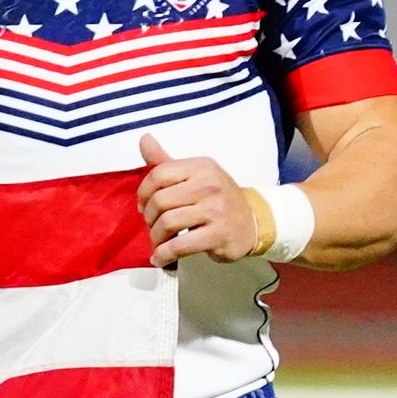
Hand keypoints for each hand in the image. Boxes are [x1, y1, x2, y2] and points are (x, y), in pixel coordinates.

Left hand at [137, 133, 260, 265]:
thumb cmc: (215, 199)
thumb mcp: (194, 176)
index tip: (144, 207)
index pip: (158, 174)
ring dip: (156, 238)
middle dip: (149, 219)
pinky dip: (164, 255)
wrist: (253, 223)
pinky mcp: (219, 234)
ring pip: (167, 223)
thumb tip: (144, 139)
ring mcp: (217, 209)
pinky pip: (179, 245)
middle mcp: (210, 184)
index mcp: (202, 167)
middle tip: (154, 228)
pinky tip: (161, 258)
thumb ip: (166, 162)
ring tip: (159, 243)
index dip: (143, 194)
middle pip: (159, 201)